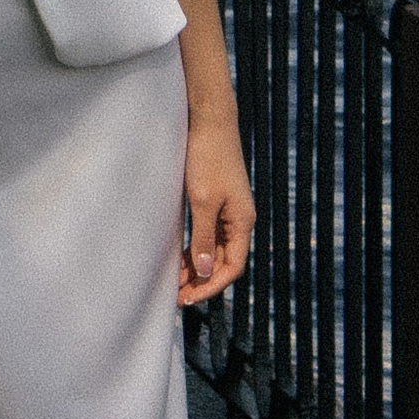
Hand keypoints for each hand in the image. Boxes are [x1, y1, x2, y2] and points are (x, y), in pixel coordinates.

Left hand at [178, 114, 253, 307]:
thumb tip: (204, 272)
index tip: (189, 297)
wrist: (209, 120)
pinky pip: (208, 234)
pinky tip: (180, 258)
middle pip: (224, 261)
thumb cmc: (207, 158)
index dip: (212, 285)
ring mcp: (229, 210)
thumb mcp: (202, 201)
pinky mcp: (217, 201)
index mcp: (242, 221)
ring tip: (175, 282)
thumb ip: (203, 238)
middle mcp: (239, 219)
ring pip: (215, 249)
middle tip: (177, 296)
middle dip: (202, 280)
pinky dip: (196, 249)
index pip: (232, 266)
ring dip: (197, 267)